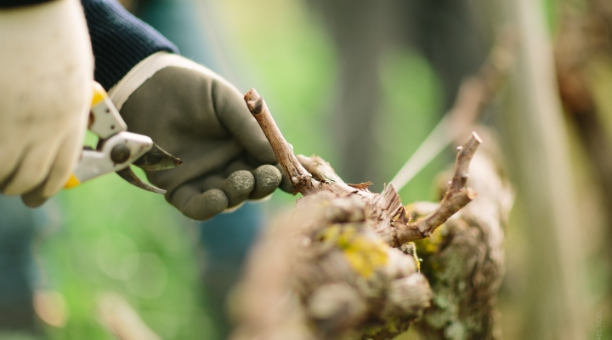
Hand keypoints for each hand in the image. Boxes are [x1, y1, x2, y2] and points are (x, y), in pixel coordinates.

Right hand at [0, 0, 92, 206]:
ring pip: (2, 172)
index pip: (61, 169)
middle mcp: (43, 125)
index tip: (38, 194)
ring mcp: (10, 121)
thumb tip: (59, 134)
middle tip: (12, 189)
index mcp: (71, 115)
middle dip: (20, 188)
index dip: (47, 187)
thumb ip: (67, 107)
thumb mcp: (74, 72)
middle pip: (31, 177)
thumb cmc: (51, 26)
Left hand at [115, 53, 286, 219]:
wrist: (147, 85)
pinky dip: (209, 207)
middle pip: (253, 187)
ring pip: (229, 199)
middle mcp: (227, 166)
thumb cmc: (191, 88)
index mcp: (243, 146)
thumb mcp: (227, 102)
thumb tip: (280, 156)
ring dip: (239, 194)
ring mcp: (203, 178)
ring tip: (242, 180)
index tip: (293, 176)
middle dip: (263, 185)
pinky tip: (219, 197)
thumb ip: (251, 129)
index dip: (282, 173)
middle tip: (266, 176)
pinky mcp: (176, 188)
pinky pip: (196, 206)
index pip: (269, 166)